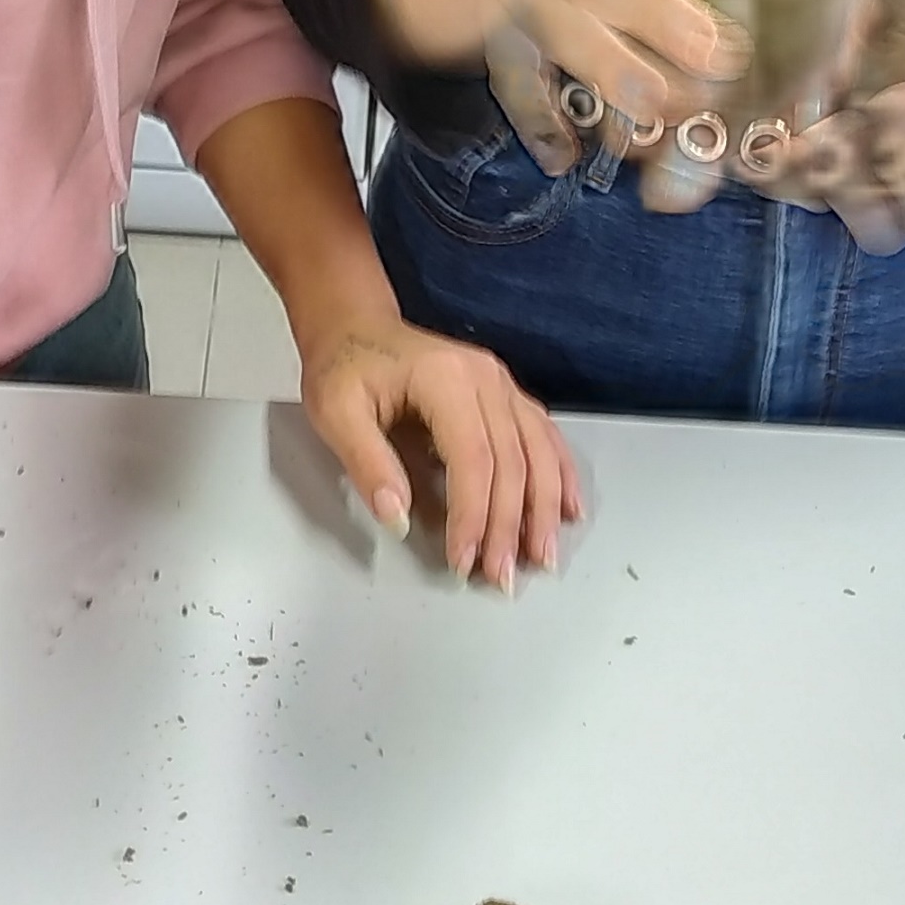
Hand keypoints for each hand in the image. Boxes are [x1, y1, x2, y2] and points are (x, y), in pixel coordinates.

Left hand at [299, 313, 582, 585]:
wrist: (355, 325)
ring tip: (542, 557)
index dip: (473, 515)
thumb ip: (367, 464)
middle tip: (503, 578)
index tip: (464, 561)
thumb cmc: (343, 368)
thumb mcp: (335, 413)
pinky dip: (560, 475)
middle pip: (512, 461)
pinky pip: (545, 436)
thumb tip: (397, 519)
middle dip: (510, 526)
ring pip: (539, 452)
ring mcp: (503, 383)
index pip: (472, 458)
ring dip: (544, 508)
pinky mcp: (507, 393)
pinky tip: (569, 510)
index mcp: (445, 379)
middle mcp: (486, 378)